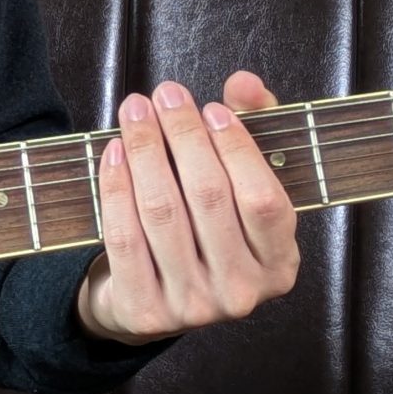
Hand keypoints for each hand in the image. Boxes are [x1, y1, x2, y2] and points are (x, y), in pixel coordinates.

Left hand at [75, 74, 299, 345]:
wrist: (155, 300)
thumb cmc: (206, 229)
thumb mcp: (240, 184)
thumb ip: (251, 127)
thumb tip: (245, 84)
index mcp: (278, 264)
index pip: (264, 201)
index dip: (237, 149)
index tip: (211, 108)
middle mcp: (241, 291)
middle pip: (208, 198)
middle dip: (183, 135)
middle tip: (165, 94)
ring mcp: (193, 306)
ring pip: (162, 213)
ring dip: (145, 151)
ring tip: (135, 110)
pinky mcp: (145, 309)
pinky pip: (125, 237)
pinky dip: (116, 188)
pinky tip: (114, 151)